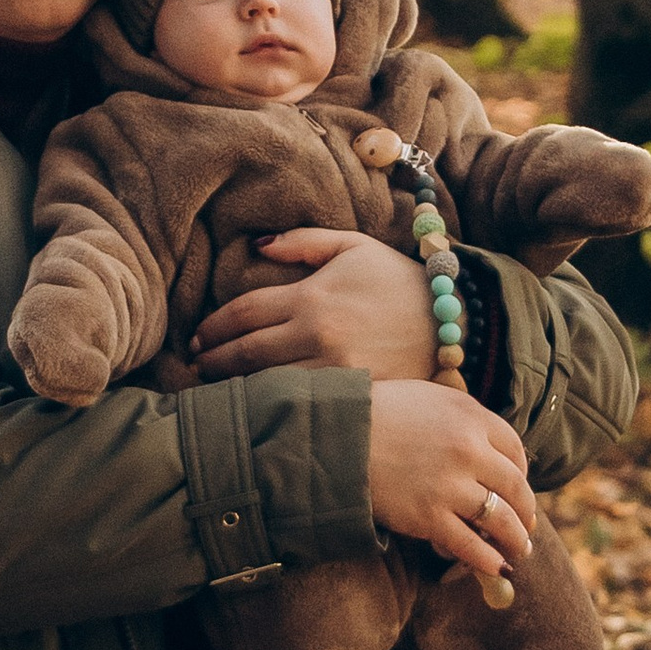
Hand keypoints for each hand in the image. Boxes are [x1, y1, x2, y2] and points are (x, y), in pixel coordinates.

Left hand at [189, 229, 436, 381]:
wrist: (455, 321)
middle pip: (245, 353)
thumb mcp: (353, 246)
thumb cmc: (400, 280)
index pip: (242, 314)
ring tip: (216, 390)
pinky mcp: (351, 396)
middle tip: (195, 368)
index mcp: (310, 297)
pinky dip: (273, 404)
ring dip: (235, 388)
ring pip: (266, 383)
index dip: (212, 328)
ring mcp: (333, 370)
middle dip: (213, 361)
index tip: (196, 338)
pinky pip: (301, 403)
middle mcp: (316, 335)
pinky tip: (258, 406)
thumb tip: (257, 245)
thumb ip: (302, 242)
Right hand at [365, 381, 533, 586]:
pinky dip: (488, 560)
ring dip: (516, 539)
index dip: (523, 472)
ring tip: (520, 550)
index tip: (519, 488)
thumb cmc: (378, 412)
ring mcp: (451, 486)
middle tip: (528, 525)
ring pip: (501, 519)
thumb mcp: (429, 397)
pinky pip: (470, 545)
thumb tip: (483, 441)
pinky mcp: (429, 517)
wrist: (338, 436)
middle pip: (515, 487)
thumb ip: (462, 415)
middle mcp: (469, 450)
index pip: (515, 450)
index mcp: (471, 416)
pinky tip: (497, 568)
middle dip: (526, 511)